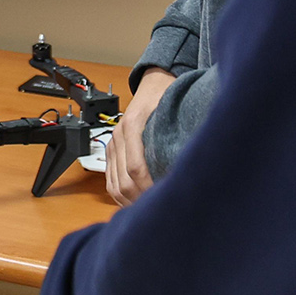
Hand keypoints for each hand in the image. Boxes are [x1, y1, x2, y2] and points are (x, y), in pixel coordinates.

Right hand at [107, 68, 174, 205]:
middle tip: (160, 211)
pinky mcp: (112, 151)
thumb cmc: (167, 96)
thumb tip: (185, 171)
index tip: (165, 200)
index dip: (150, 190)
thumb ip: (176, 139)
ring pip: (114, 185)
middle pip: (123, 182)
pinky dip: (121, 196)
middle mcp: (119, 136)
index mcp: (133, 125)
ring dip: (130, 202)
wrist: (154, 83)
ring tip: (149, 211)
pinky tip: (136, 203)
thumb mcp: (174, 114)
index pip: (137, 169)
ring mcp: (113, 144)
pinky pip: (110, 180)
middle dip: (141, 200)